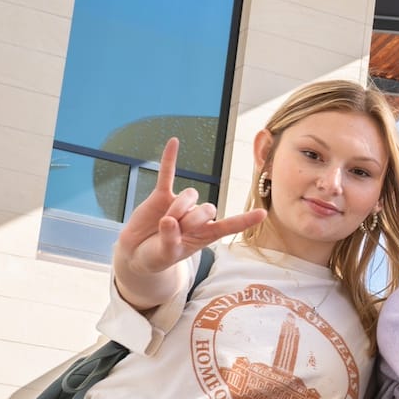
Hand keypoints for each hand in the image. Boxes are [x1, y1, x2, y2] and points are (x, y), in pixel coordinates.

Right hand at [112, 137, 263, 309]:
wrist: (135, 251)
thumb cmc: (156, 256)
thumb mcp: (164, 255)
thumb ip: (170, 240)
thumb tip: (169, 220)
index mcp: (205, 235)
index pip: (229, 226)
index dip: (245, 220)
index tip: (263, 213)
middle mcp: (197, 217)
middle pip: (207, 208)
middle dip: (191, 220)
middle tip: (175, 231)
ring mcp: (180, 204)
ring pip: (190, 195)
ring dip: (179, 208)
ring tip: (165, 222)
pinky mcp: (162, 195)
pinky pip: (167, 173)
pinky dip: (170, 159)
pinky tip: (174, 142)